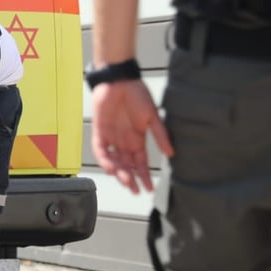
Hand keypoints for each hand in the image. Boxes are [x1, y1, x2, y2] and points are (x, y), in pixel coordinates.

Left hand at [91, 79, 173, 193]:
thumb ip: (160, 135)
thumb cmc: (137, 95)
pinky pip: (100, 149)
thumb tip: (171, 153)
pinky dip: (105, 159)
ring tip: (126, 181)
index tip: (148, 188)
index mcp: (136, 139)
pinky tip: (111, 167)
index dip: (144, 175)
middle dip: (131, 178)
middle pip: (126, 165)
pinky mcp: (99, 130)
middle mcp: (123, 141)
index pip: (140, 162)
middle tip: (135, 190)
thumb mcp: (153, 117)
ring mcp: (111, 137)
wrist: (120, 80)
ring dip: (119, 172)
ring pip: (113, 160)